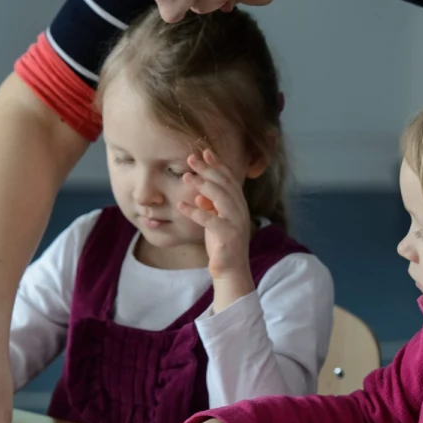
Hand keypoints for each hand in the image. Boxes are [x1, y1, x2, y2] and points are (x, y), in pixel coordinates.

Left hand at [179, 149, 255, 297]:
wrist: (231, 270)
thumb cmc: (221, 244)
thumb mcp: (215, 220)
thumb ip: (210, 205)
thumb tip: (199, 193)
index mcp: (238, 204)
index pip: (229, 179)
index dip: (217, 164)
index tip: (205, 151)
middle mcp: (240, 210)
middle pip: (225, 183)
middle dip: (208, 169)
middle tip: (191, 158)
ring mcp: (236, 222)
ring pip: (221, 197)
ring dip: (203, 185)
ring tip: (185, 177)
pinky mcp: (229, 236)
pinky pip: (211, 220)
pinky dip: (195, 211)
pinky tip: (181, 205)